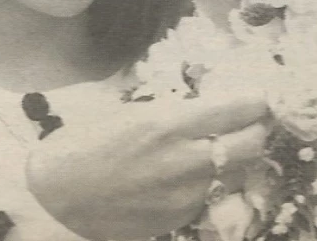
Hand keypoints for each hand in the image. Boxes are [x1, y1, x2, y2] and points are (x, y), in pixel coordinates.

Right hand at [26, 92, 268, 239]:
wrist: (56, 194)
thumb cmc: (84, 142)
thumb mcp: (131, 113)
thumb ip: (174, 113)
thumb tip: (207, 111)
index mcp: (170, 123)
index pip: (237, 109)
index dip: (256, 102)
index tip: (259, 99)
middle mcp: (187, 159)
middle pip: (252, 144)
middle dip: (258, 130)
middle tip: (253, 123)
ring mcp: (187, 193)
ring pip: (234, 172)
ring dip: (233, 159)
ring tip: (216, 149)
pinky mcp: (181, 218)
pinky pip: (208, 194)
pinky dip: (206, 182)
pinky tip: (183, 176)